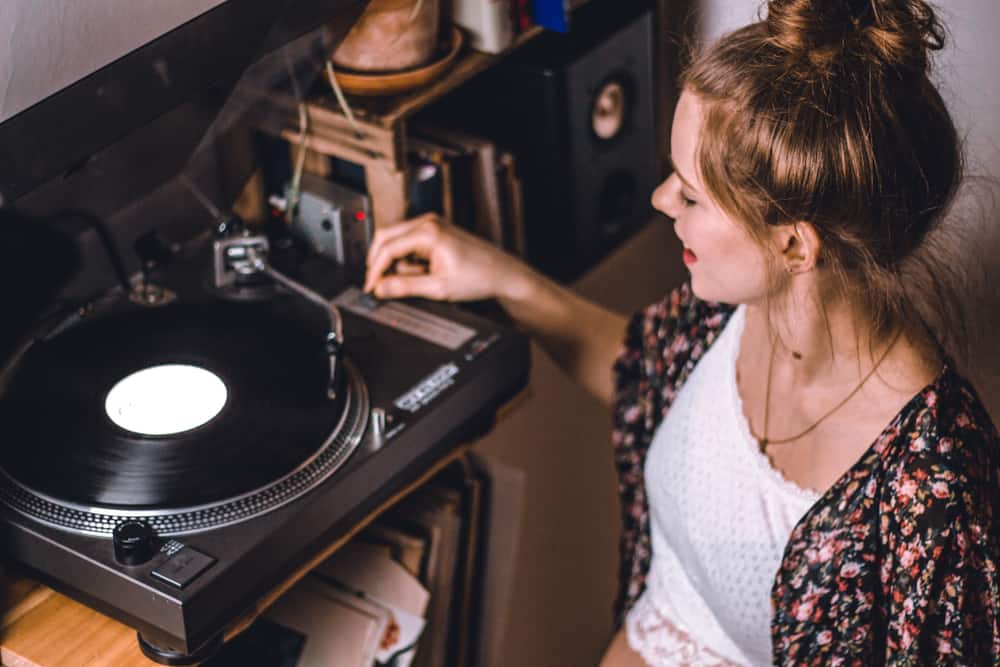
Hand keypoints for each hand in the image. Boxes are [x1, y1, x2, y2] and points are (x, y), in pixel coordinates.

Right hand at [363, 214, 522, 301]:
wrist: (502, 273)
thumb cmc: (479, 276)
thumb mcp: (438, 288)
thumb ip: (404, 287)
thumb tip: (380, 288)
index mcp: (427, 232)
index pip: (387, 248)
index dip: (374, 270)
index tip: (370, 287)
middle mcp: (428, 222)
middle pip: (386, 238)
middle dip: (380, 263)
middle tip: (380, 285)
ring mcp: (431, 225)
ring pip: (396, 241)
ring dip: (398, 263)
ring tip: (420, 281)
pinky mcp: (435, 232)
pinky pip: (409, 244)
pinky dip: (409, 261)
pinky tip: (425, 274)